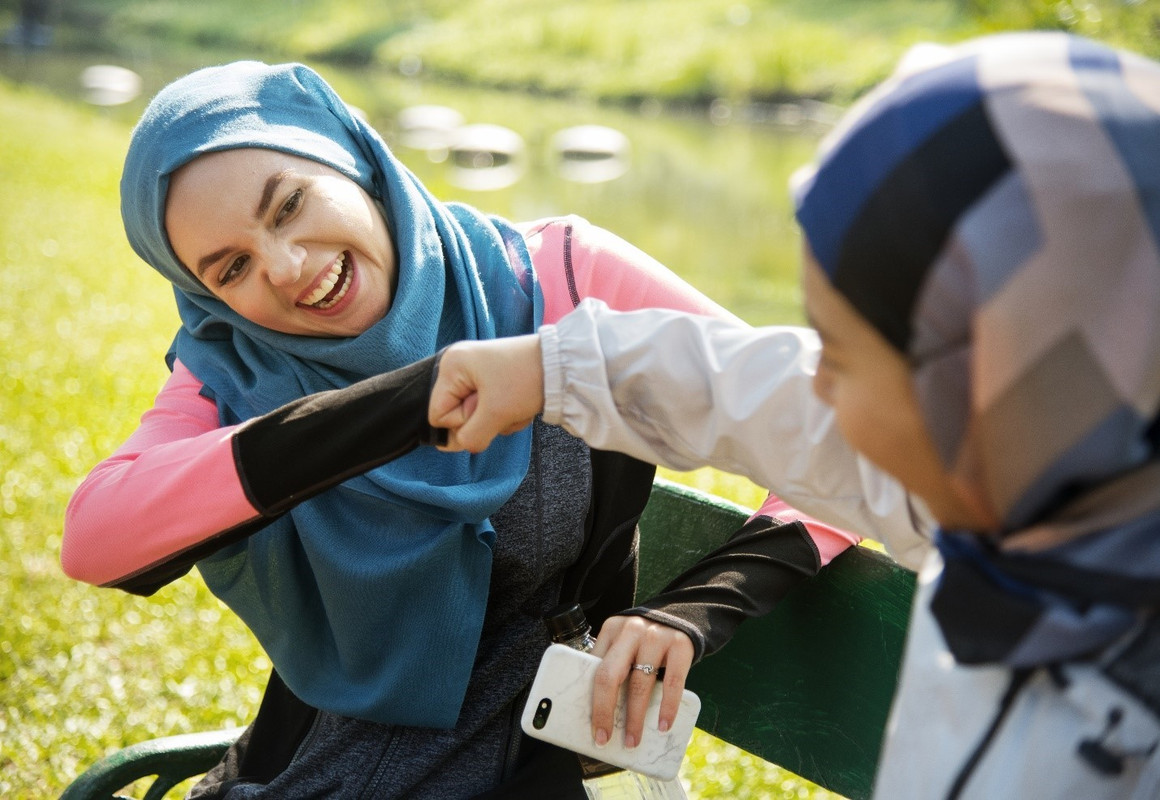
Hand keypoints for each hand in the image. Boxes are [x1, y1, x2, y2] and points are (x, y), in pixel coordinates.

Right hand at [428, 335, 545, 452]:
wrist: (564, 364)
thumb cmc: (526, 380)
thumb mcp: (495, 414)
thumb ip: (471, 436)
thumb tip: (462, 445)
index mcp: (451, 367)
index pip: (437, 415)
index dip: (461, 423)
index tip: (485, 410)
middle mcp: (460, 367)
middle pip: (458, 417)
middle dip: (484, 421)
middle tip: (504, 406)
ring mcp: (478, 373)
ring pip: (477, 417)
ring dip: (499, 420)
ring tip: (516, 403)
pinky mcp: (495, 381)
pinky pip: (492, 410)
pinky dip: (508, 413)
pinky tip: (522, 402)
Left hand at [590, 615, 693, 749]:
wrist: (683, 614)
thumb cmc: (647, 637)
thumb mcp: (625, 641)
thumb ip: (612, 662)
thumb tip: (598, 708)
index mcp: (612, 629)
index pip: (594, 668)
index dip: (590, 700)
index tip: (590, 726)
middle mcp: (631, 631)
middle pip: (610, 675)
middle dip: (604, 711)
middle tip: (603, 738)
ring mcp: (657, 637)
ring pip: (640, 684)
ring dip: (635, 718)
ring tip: (632, 740)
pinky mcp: (681, 645)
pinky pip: (673, 682)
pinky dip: (667, 707)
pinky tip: (663, 725)